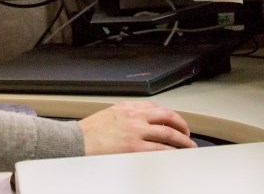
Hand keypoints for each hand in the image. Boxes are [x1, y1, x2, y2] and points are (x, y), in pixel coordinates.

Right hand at [78, 101, 196, 154]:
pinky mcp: (134, 147)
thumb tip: (143, 123)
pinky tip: (176, 155)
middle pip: (168, 117)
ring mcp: (136, 131)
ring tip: (188, 147)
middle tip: (187, 134)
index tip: (175, 123)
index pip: (157, 108)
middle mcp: (134, 116)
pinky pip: (160, 149)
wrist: (75, 141)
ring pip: (168, 133)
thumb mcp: (109, 114)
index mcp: (128, 107)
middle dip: (182, 126)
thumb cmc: (89, 132)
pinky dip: (171, 152)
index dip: (171, 116)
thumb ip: (127, 115)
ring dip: (182, 141)